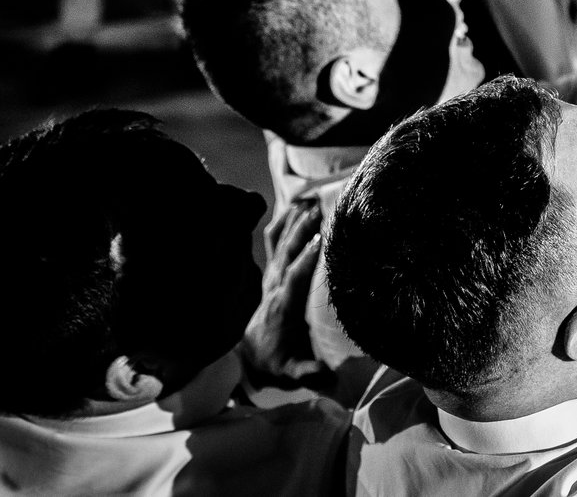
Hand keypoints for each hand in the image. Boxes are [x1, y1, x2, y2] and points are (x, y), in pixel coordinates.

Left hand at [238, 197, 326, 387]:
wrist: (250, 358)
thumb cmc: (278, 363)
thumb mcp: (291, 373)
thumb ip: (307, 373)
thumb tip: (326, 375)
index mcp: (282, 309)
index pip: (293, 280)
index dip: (306, 260)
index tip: (321, 241)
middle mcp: (273, 288)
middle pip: (286, 254)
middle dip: (301, 232)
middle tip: (319, 210)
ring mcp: (270, 278)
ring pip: (279, 244)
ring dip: (294, 223)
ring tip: (311, 202)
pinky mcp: (270, 272)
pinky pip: (273, 241)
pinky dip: (282, 221)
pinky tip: (297, 203)